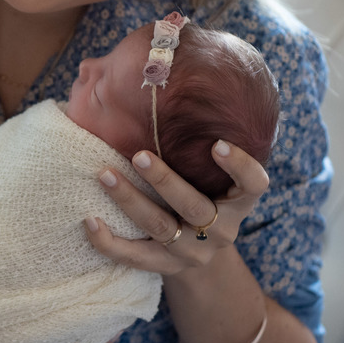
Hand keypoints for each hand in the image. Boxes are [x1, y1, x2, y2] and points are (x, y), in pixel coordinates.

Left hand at [85, 140, 268, 275]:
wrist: (201, 254)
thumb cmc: (205, 195)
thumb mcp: (215, 176)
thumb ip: (204, 143)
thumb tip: (168, 75)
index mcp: (239, 203)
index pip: (253, 185)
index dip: (240, 167)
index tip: (218, 144)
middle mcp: (221, 230)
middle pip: (193, 205)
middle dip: (164, 180)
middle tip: (139, 155)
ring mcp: (192, 252)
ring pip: (160, 227)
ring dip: (130, 200)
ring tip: (104, 175)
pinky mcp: (164, 268)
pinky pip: (134, 257)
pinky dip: (109, 241)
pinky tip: (90, 221)